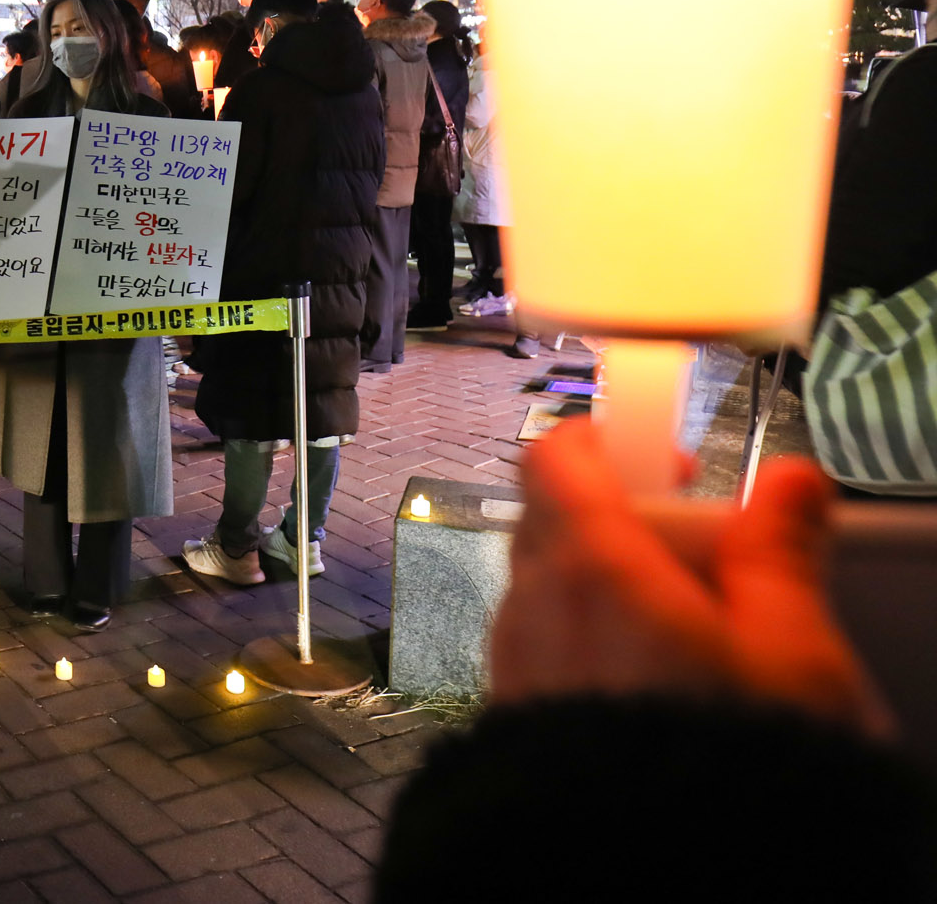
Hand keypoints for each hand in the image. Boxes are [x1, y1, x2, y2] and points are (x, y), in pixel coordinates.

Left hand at [490, 419, 891, 737]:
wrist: (647, 886)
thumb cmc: (725, 770)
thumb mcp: (792, 653)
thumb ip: (780, 554)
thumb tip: (792, 482)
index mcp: (590, 564)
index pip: (559, 456)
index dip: (612, 443)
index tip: (674, 463)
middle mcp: (530, 605)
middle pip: (559, 521)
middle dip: (629, 526)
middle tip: (712, 565)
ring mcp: (512, 665)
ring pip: (552, 592)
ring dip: (612, 595)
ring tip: (699, 647)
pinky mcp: (509, 721)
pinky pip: (546, 654)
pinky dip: (592, 650)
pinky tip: (657, 697)